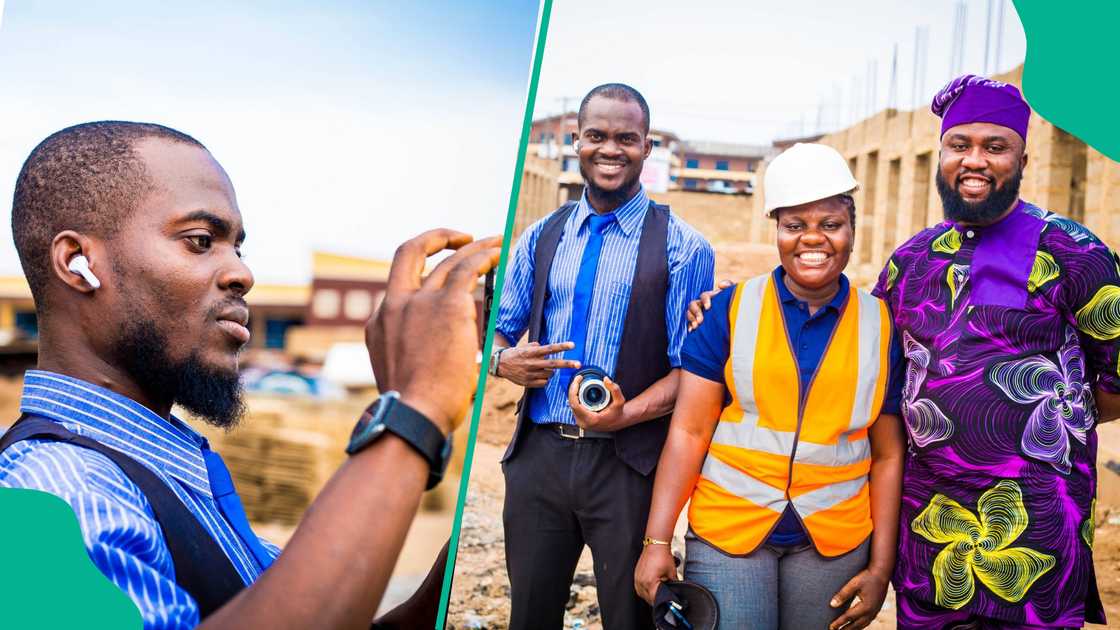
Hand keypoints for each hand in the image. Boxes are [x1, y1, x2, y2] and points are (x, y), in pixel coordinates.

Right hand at [366, 229, 500, 434]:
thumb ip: (414, 357)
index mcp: (379, 323)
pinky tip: (499, 254)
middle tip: (464, 238)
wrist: (412, 416)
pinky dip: (485, 257)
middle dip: (438, 239)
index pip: (398, 284)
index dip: (416, 267)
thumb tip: (439, 361)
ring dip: (475, 248)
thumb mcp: (404, 376)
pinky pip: (468, 270)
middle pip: (411, 253)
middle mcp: (394, 306)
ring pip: (449, 261)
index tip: (434, 263)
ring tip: (497, 242)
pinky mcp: (446, 306)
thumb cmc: (414, 410)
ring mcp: (418, 303)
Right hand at [496, 341, 579, 386]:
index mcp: (531, 353)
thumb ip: (536, 347)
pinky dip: (544, 379)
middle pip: (553, 364)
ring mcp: (530, 374)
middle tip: (579, 364)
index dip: (561, 347)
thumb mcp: (525, 347)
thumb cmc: (515, 354)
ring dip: (550, 371)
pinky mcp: (529, 383)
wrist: (500, 365)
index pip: (549, 349)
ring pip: (549, 374)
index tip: (572, 345)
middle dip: (567, 364)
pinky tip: (538, 375)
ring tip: (542, 368)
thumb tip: (545, 348)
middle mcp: (532, 363)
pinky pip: (544, 382)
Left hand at [567, 373, 627, 430]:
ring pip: (571, 405)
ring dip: (573, 392)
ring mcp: (580, 422)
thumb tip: (606, 379)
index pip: (575, 404)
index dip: (573, 390)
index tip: (578, 380)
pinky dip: (575, 397)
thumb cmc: (618, 413)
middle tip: (578, 379)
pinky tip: (578, 389)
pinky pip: (574, 407)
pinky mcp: (580, 419)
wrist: (618, 423)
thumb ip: (615, 390)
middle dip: (573, 389)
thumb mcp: (619, 401)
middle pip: (571, 403)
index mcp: (591, 419)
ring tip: (578, 382)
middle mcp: (583, 422)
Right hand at [634, 543, 676, 604]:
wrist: (655, 544)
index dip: (662, 602)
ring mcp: (637, 579)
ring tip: (657, 593)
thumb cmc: (663, 556)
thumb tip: (674, 593)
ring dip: (649, 596)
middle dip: (656, 599)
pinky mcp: (636, 575)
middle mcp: (641, 582)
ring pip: (642, 594)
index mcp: (650, 582)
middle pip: (648, 599)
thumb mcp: (671, 573)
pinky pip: (639, 588)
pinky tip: (651, 588)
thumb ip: (673, 585)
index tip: (667, 603)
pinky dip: (645, 590)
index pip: (655, 600)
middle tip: (664, 599)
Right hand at [687, 279, 731, 330]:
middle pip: (693, 304)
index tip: (708, 308)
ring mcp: (699, 314)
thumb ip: (729, 285)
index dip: (704, 300)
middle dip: (695, 312)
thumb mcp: (734, 294)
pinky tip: (691, 331)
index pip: (704, 296)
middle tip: (700, 320)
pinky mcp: (698, 322)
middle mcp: (703, 305)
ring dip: (691, 319)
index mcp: (711, 297)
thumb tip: (720, 285)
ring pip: (689, 313)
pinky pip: (689, 323)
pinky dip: (689, 326)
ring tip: (696, 326)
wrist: (737, 320)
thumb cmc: (735, 304)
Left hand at [828, 569, 889, 629]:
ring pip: (863, 625)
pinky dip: (861, 625)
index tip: (831, 627)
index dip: (839, 623)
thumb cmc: (867, 577)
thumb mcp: (853, 584)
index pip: (849, 617)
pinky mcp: (877, 608)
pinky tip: (857, 625)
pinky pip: (868, 621)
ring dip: (853, 629)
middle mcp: (871, 611)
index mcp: (865, 606)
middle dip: (846, 629)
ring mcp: (875, 611)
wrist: (882, 573)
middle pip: (856, 625)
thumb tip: (832, 604)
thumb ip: (843, 595)